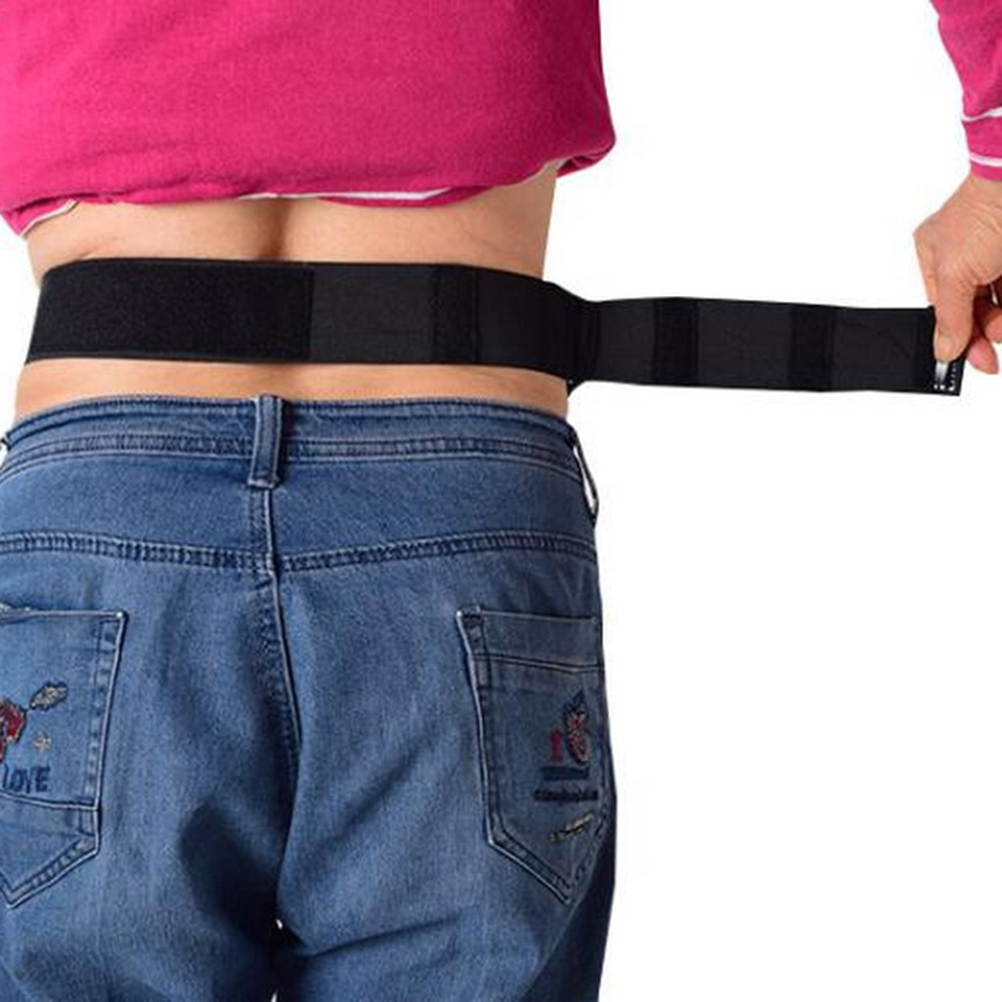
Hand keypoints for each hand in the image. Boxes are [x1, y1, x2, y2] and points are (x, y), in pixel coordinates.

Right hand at [913, 172, 1001, 373]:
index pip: (944, 309)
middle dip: (987, 328)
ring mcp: (997, 252)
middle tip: (992, 349)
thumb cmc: (987, 209)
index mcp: (935, 256)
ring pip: (1001, 301)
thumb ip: (949, 316)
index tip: (974, 362)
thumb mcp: (956, 273)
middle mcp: (966, 254)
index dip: (960, 337)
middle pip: (976, 308)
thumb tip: (944, 349)